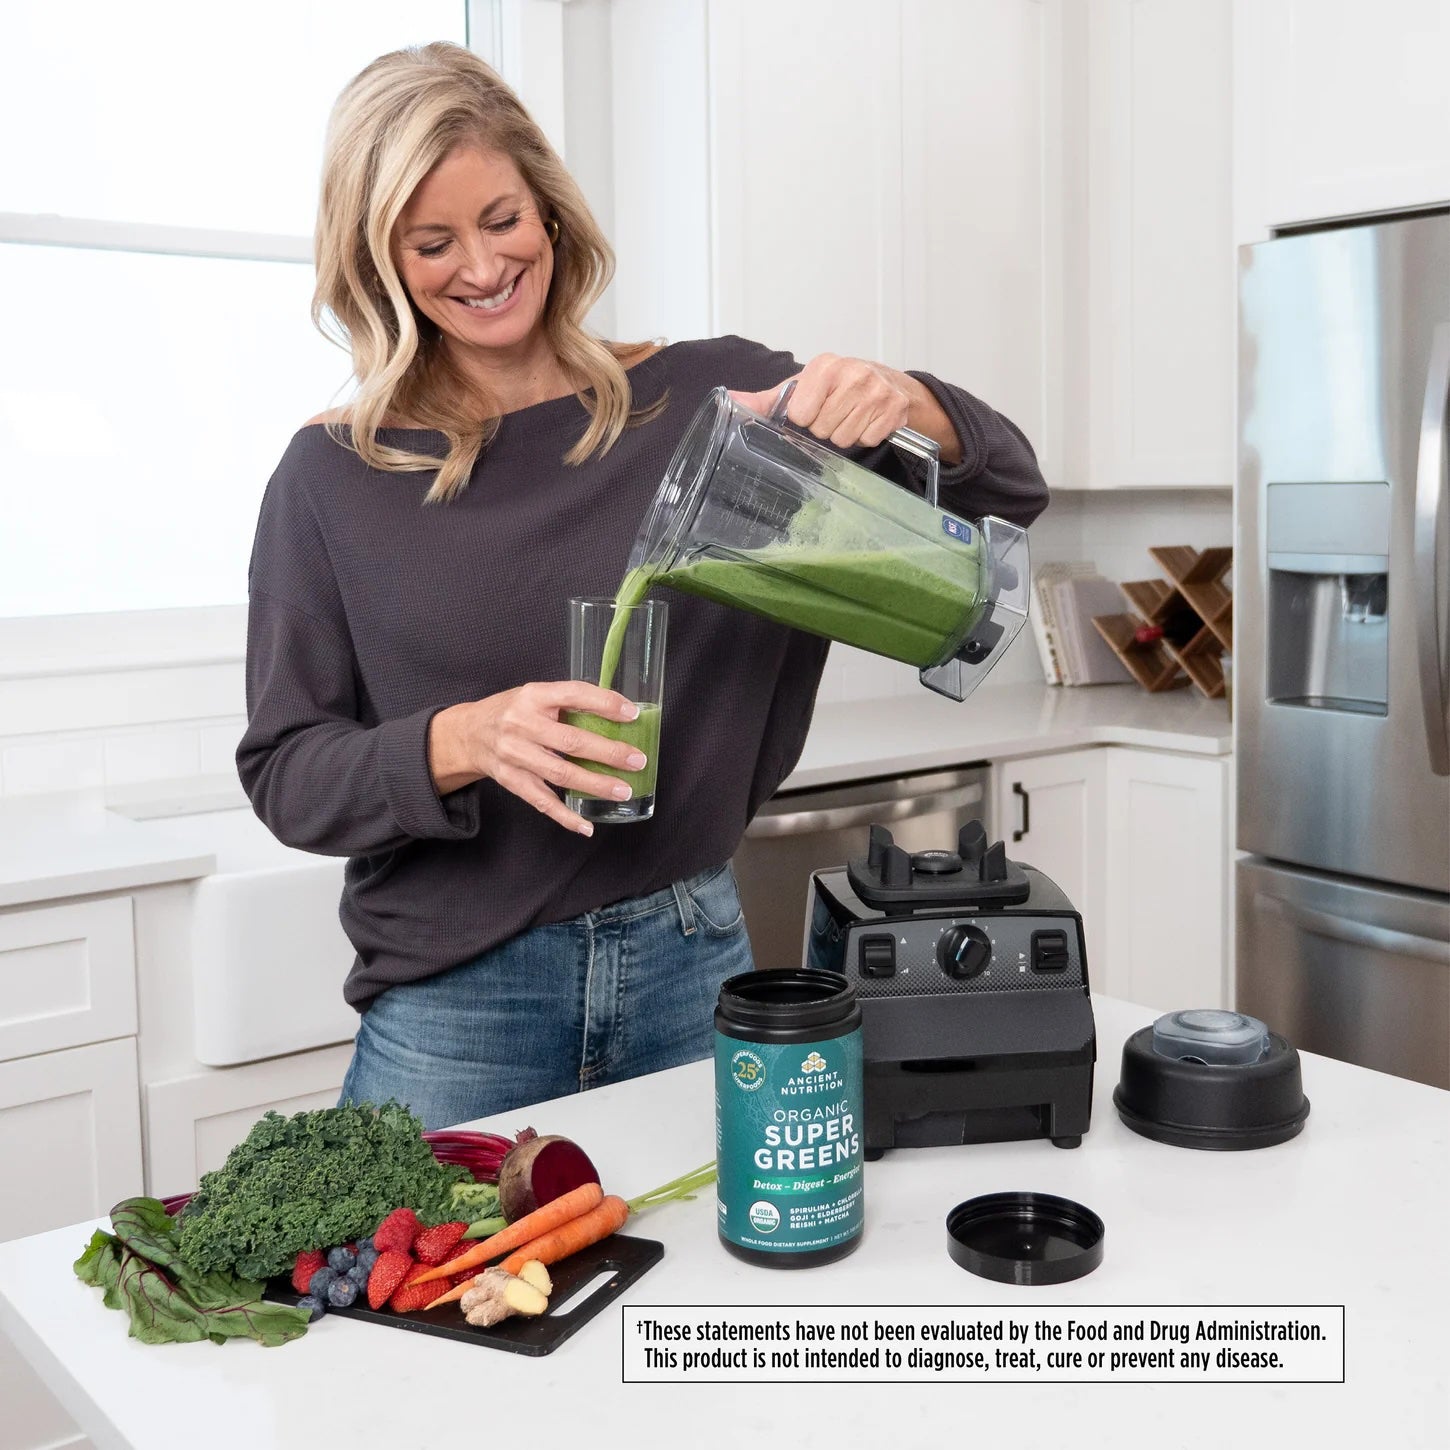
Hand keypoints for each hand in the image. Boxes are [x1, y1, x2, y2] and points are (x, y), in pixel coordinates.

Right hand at [428, 682, 646, 836]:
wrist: (468, 733)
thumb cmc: (512, 712)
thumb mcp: (536, 695)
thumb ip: (568, 701)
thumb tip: (618, 711)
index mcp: (532, 696)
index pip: (574, 694)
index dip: (605, 703)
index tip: (632, 714)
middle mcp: (521, 725)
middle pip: (571, 741)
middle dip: (608, 753)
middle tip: (636, 760)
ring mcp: (514, 755)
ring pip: (560, 774)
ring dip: (595, 785)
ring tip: (623, 790)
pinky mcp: (511, 780)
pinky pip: (541, 802)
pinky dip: (565, 816)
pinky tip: (586, 826)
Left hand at [729, 354, 910, 448]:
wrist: (889, 383)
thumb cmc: (839, 386)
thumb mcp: (803, 387)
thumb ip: (766, 400)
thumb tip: (730, 400)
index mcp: (824, 366)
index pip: (800, 414)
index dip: (806, 416)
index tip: (816, 406)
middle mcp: (852, 374)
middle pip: (821, 429)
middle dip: (826, 427)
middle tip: (836, 411)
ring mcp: (876, 391)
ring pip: (843, 438)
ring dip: (845, 433)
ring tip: (852, 415)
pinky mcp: (893, 409)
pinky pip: (867, 440)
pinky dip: (866, 435)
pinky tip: (867, 420)